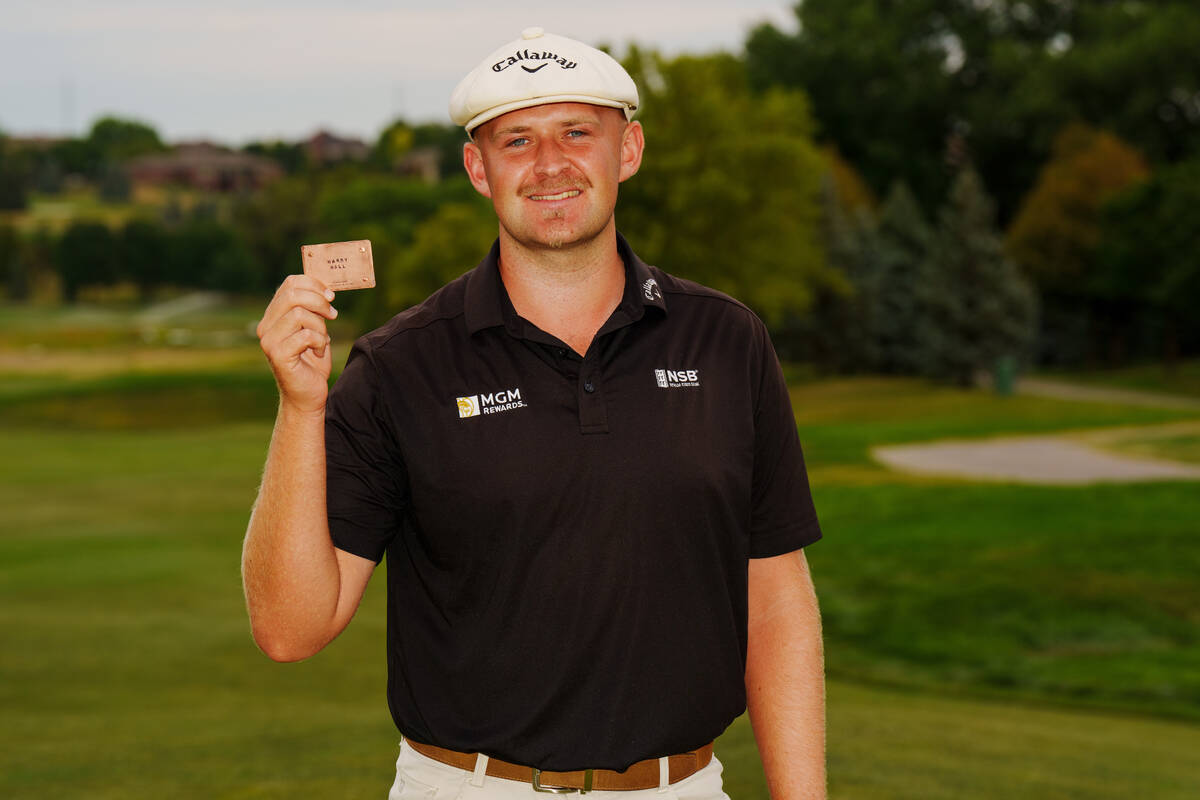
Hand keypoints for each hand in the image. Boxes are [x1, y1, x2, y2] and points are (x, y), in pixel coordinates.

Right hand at [256, 274, 338, 413]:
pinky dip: (319, 342)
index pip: (289, 285)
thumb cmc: (312, 363)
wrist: (308, 395)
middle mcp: (266, 327)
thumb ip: (313, 309)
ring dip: (320, 326)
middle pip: (293, 295)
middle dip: (319, 302)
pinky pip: (305, 335)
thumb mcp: (314, 329)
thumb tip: (326, 289)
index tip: (330, 296)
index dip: (313, 285)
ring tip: (322, 340)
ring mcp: (269, 341)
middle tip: (332, 315)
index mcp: (273, 316)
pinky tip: (319, 353)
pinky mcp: (278, 355)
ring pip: (299, 314)